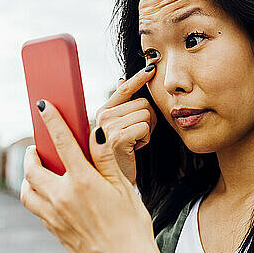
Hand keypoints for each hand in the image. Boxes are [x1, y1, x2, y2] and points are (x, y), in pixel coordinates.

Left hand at [20, 95, 167, 252]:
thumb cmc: (132, 227)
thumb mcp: (124, 188)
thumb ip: (106, 159)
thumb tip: (95, 132)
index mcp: (83, 182)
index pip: (62, 141)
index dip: (51, 120)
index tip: (42, 105)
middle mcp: (63, 197)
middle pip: (33, 167)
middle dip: (30, 153)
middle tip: (36, 146)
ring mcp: (54, 216)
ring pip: (27, 190)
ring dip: (28, 175)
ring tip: (38, 169)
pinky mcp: (53, 230)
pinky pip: (35, 207)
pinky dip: (34, 193)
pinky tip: (48, 192)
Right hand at [95, 59, 158, 184]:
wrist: (114, 185)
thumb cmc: (119, 158)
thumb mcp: (119, 129)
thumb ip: (121, 107)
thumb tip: (121, 79)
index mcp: (103, 112)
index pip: (124, 88)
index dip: (139, 78)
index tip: (152, 67)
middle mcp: (102, 116)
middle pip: (143, 103)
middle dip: (149, 120)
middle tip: (138, 137)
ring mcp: (107, 127)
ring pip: (146, 115)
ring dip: (148, 131)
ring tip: (134, 144)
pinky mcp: (116, 138)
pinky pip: (145, 127)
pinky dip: (146, 139)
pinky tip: (135, 149)